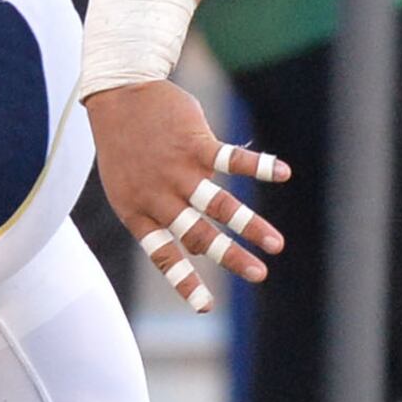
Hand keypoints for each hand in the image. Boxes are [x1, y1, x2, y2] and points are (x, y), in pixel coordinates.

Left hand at [84, 79, 287, 313]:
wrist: (118, 94)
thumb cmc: (125, 146)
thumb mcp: (128, 185)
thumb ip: (161, 213)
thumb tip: (196, 248)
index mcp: (138, 211)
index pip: (163, 254)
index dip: (184, 281)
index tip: (207, 308)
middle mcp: (159, 195)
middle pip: (198, 235)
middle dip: (230, 257)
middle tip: (259, 275)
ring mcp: (178, 169)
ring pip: (219, 205)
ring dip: (250, 225)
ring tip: (276, 244)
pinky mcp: (195, 143)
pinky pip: (230, 159)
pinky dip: (258, 166)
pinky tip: (283, 173)